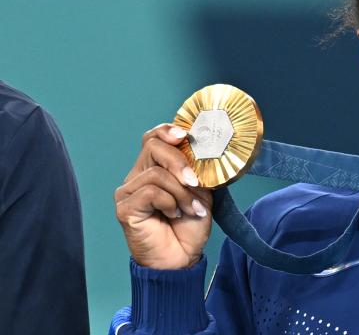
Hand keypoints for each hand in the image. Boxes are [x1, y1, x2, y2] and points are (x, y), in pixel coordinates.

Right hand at [115, 124, 212, 269]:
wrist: (182, 258)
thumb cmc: (190, 226)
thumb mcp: (200, 191)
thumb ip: (196, 170)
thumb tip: (202, 151)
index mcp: (155, 168)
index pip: (153, 138)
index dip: (167, 131)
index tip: (184, 134)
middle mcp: (137, 176)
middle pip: (153, 147)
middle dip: (179, 161)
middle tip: (194, 182)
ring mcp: (128, 192)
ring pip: (157, 173)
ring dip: (181, 192)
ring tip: (190, 208)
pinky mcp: (125, 208)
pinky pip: (151, 192)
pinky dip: (170, 202)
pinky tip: (175, 215)